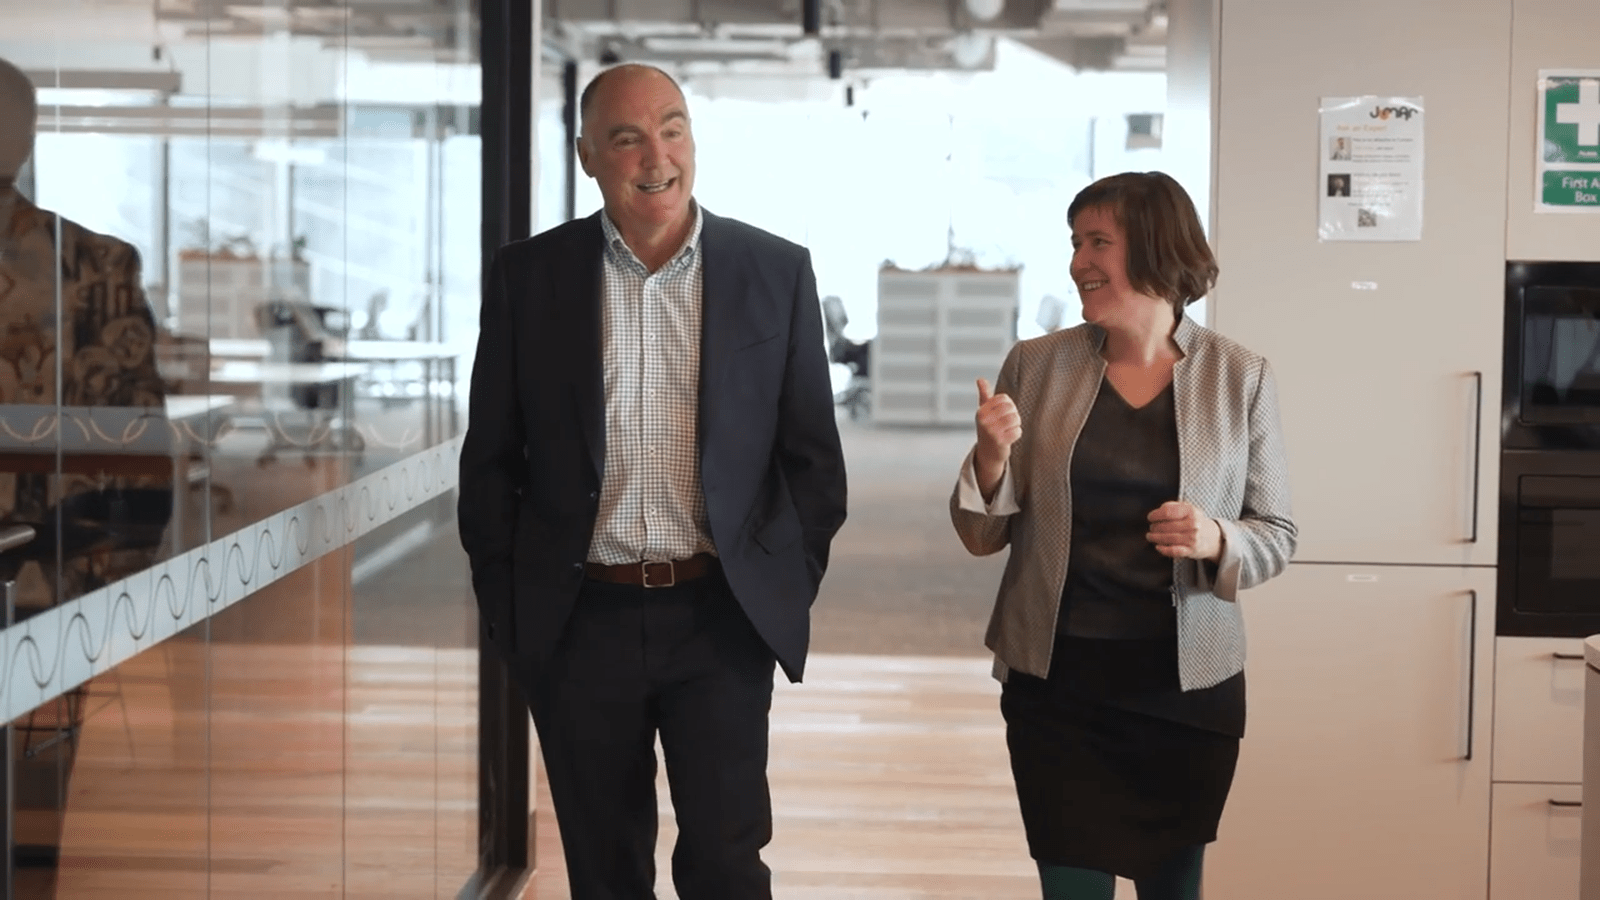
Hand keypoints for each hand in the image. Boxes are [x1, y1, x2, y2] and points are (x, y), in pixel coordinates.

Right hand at [973, 378, 1020, 499]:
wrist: (988, 453)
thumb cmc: (988, 428)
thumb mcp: (984, 411)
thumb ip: (984, 395)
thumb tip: (980, 379)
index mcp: (981, 412)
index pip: (1004, 399)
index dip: (1008, 405)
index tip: (1003, 412)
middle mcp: (984, 421)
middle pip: (1010, 408)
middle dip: (1013, 414)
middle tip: (1008, 422)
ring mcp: (991, 432)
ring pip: (1015, 419)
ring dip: (1016, 424)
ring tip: (1009, 429)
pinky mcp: (1000, 442)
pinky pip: (1018, 432)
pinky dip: (1017, 434)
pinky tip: (1010, 437)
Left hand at [1147, 501, 1222, 560]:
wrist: (1212, 537)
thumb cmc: (1194, 521)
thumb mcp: (1187, 508)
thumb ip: (1171, 506)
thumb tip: (1156, 512)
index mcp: (1190, 511)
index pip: (1167, 512)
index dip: (1155, 515)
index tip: (1150, 518)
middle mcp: (1193, 524)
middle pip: (1166, 526)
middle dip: (1154, 527)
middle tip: (1151, 528)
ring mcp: (1193, 538)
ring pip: (1168, 538)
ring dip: (1155, 538)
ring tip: (1150, 536)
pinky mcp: (1191, 550)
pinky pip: (1174, 551)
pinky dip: (1164, 550)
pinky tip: (1158, 547)